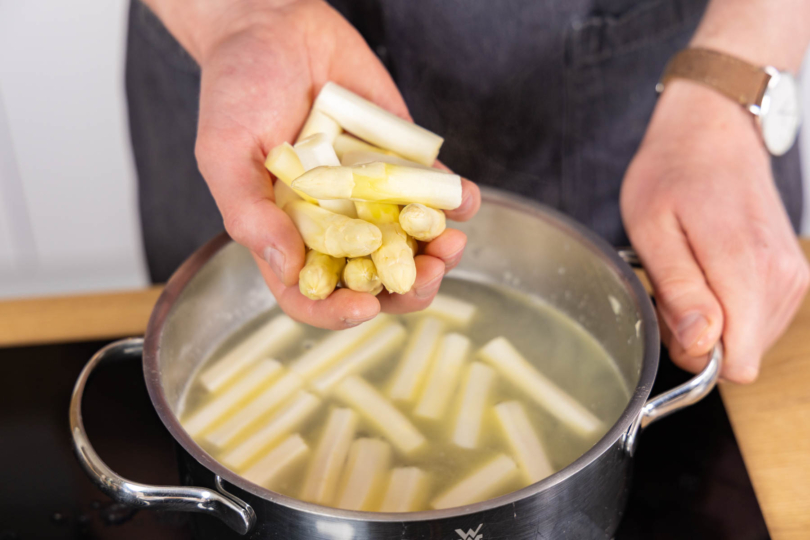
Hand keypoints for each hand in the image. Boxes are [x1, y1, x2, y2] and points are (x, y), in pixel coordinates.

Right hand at [175, 0, 479, 328]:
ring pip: (412, 243)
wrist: (274, 25)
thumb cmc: (236, 88)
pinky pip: (434, 191)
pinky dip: (454, 201)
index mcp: (287, 232)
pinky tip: (463, 198)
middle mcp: (334, 222)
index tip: (364, 306)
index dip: (337, 311)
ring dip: (439, 252)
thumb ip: (249, 212)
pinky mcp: (401, 160)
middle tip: (427, 279)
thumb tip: (287, 268)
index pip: (312, 292)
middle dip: (406, 288)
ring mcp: (371, 194)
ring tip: (452, 243)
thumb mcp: (224, 153)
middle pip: (374, 277)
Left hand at [621, 80, 808, 382]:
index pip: (736, 362)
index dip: (692, 351)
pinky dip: (728, 306)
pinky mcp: (792, 276)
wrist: (713, 132)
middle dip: (698, 335)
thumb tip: (702, 347)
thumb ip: (681, 292)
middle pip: (740, 355)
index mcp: (748, 267)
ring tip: (690, 269)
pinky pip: (756, 320)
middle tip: (673, 282)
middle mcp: (783, 278)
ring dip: (712, 319)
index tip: (670, 312)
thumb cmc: (672, 174)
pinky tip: (709, 269)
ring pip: (748, 340)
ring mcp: (793, 277)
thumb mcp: (653, 231)